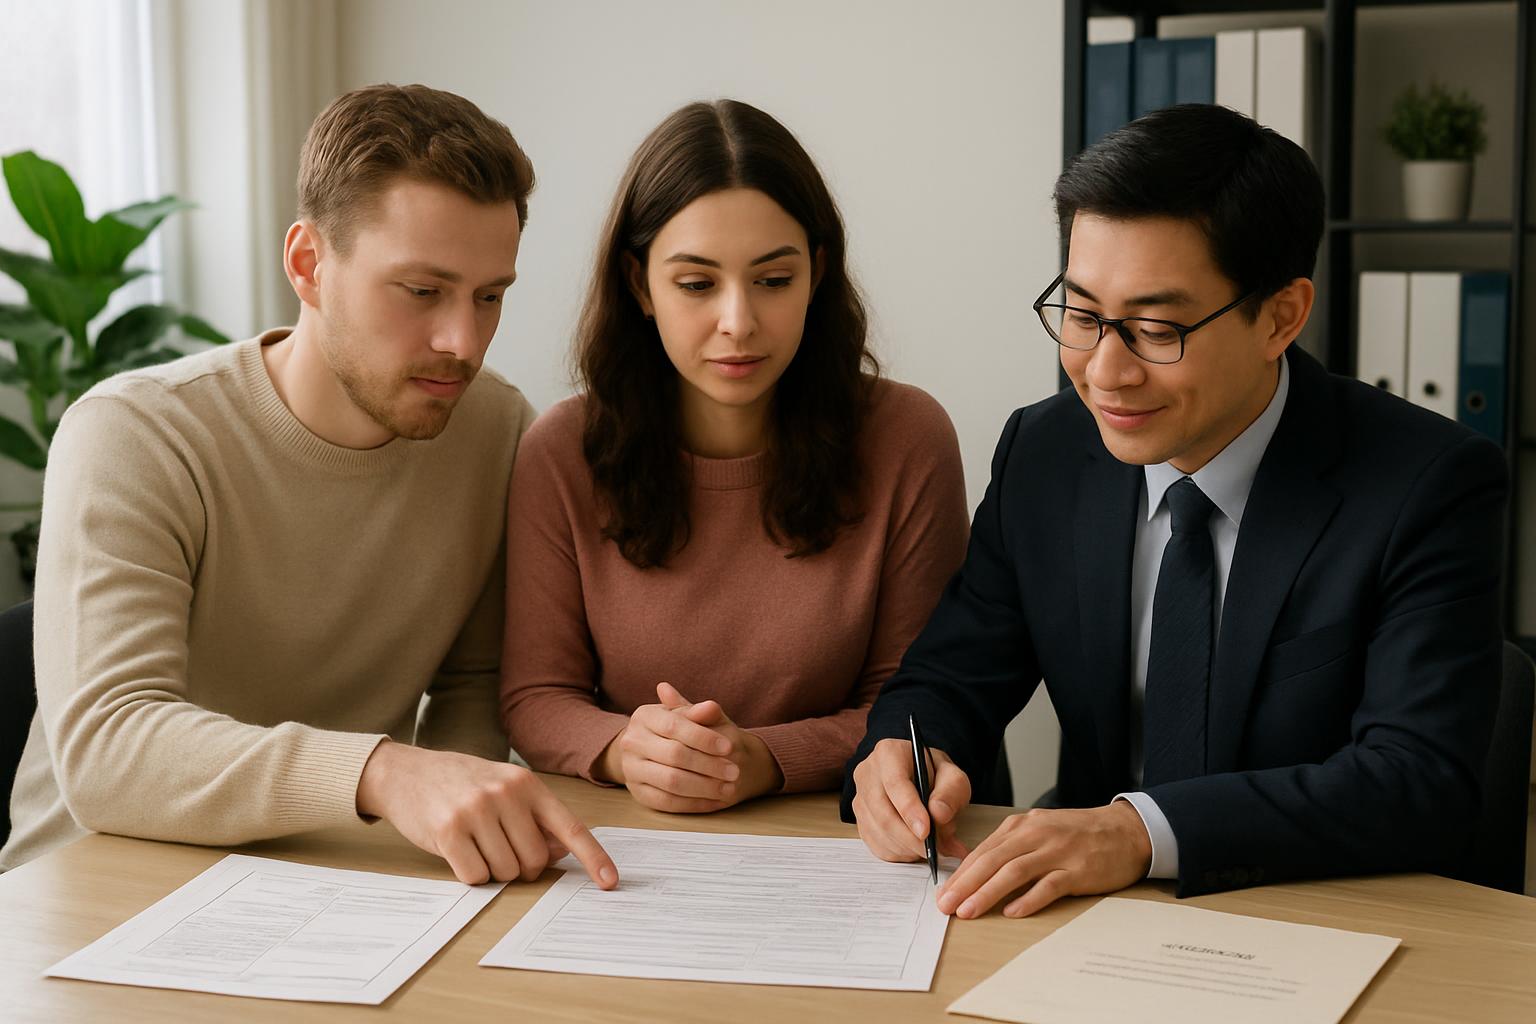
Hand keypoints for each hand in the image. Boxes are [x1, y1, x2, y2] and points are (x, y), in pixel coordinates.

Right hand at [356, 740, 617, 888]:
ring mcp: (476, 811)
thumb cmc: (461, 783)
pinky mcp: (448, 831)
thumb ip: (534, 817)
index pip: (570, 827)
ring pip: (505, 872)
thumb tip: (560, 853)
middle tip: (499, 848)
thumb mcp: (504, 787)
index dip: (593, 857)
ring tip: (475, 843)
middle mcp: (505, 794)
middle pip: (534, 860)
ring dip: (492, 870)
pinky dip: (470, 873)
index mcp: (527, 784)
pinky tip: (457, 850)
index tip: (610, 881)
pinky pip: (475, 876)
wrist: (406, 771)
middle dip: (520, 866)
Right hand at [596, 683, 782, 812]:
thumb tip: (711, 707)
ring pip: (671, 782)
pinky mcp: (638, 794)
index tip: (728, 747)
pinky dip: (694, 804)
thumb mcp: (686, 715)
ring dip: (704, 787)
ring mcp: (631, 769)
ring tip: (728, 788)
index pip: (675, 726)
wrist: (647, 750)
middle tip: (734, 772)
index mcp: (644, 717)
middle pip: (674, 755)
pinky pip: (668, 803)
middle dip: (708, 765)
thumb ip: (698, 712)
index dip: (703, 737)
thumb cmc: (675, 729)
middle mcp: (632, 742)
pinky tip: (715, 800)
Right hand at [851, 737, 971, 862]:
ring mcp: (860, 798)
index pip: (895, 783)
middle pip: (882, 812)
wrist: (922, 779)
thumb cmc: (935, 776)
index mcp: (889, 753)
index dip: (909, 810)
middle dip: (910, 837)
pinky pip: (875, 845)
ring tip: (932, 847)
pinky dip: (899, 853)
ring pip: (878, 832)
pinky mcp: (860, 821)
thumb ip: (951, 792)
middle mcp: (868, 773)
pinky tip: (916, 848)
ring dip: (907, 848)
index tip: (926, 831)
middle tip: (935, 849)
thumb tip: (939, 815)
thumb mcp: (953, 777)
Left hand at [935, 800, 1151, 918]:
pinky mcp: (1078, 870)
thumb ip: (1012, 848)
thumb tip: (979, 874)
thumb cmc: (1078, 835)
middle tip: (946, 905)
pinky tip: (1012, 912)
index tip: (943, 892)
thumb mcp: (1040, 832)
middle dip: (965, 884)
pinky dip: (1028, 899)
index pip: (983, 851)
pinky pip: (1049, 885)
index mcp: (1022, 826)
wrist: (1125, 830)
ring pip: (1014, 872)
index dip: (960, 873)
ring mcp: (1057, 851)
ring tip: (968, 911)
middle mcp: (1036, 835)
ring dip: (987, 892)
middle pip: (992, 860)